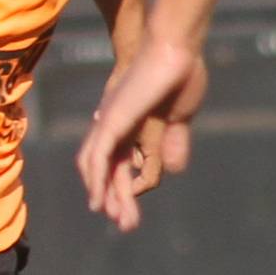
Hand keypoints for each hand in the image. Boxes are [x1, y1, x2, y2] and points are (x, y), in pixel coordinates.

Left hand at [77, 38, 208, 232]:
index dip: (124, 188)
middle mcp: (113, 125)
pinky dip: (95, 178)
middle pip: (107, 170)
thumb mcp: (178, 118)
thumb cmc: (180, 76)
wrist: (175, 48)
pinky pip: (96, 155)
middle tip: (126, 226)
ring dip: (105, 195)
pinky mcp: (112, 119)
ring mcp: (110, 121)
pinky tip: (98, 198)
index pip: (120, 164)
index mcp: (130, 126)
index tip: (131, 211)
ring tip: (115, 219)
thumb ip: (172, 142)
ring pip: (99, 167)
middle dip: (115, 199)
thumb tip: (173, 168)